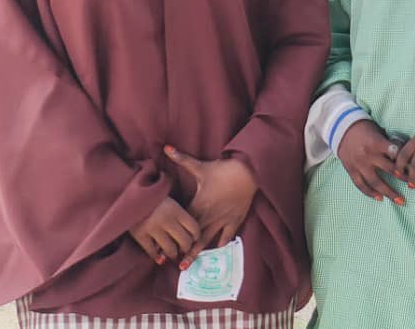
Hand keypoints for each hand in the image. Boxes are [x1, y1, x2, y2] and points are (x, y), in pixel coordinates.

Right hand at [127, 196, 200, 264]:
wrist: (130, 197)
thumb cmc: (152, 199)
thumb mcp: (169, 202)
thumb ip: (179, 216)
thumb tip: (191, 234)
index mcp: (176, 210)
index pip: (194, 228)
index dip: (195, 236)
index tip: (193, 239)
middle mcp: (167, 220)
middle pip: (185, 242)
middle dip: (185, 248)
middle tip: (183, 250)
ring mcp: (153, 228)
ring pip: (170, 250)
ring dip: (172, 254)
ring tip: (172, 254)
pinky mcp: (140, 235)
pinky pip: (153, 252)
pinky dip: (157, 256)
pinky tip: (159, 257)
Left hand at [164, 146, 257, 269]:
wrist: (247, 172)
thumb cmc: (222, 170)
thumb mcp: (200, 166)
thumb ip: (181, 159)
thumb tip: (166, 147)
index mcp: (199, 205)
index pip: (184, 224)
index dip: (176, 234)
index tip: (167, 246)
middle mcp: (209, 216)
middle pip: (195, 237)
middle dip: (186, 251)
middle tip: (178, 266)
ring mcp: (223, 219)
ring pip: (209, 240)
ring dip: (199, 252)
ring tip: (191, 265)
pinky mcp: (235, 219)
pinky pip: (227, 235)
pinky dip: (221, 242)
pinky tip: (217, 249)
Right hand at [336, 120, 403, 204]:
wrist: (340, 128)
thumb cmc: (364, 128)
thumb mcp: (378, 131)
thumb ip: (388, 143)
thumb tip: (405, 153)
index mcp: (376, 143)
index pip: (394, 153)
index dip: (405, 161)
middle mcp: (368, 155)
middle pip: (388, 170)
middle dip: (403, 179)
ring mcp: (359, 164)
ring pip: (375, 182)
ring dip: (389, 193)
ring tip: (400, 201)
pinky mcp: (351, 170)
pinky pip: (361, 185)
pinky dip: (370, 193)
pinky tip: (379, 198)